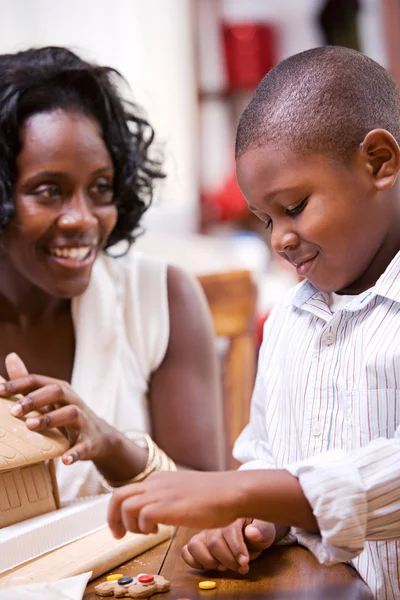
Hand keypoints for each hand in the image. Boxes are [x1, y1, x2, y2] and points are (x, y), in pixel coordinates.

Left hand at [0, 352, 112, 465]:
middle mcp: (73, 401)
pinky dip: (75, 452)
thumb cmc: (67, 415)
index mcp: (60, 390)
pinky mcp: (90, 441)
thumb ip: (28, 382)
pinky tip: (65, 459)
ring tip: (31, 426)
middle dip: (35, 399)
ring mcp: (83, 420)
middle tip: (13, 411)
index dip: (18, 385)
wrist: (99, 437)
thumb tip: (10, 356)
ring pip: (70, 413)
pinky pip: (84, 445)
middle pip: (57, 392)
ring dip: (50, 419)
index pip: (38, 381)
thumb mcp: (49, 399)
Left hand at [108, 471, 242, 537]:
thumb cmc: (212, 496)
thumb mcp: (182, 490)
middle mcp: (155, 483)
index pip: (125, 491)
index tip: (123, 527)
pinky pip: (142, 516)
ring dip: (130, 525)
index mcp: (158, 478)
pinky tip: (158, 531)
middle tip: (119, 536)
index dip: (118, 511)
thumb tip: (155, 511)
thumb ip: (166, 495)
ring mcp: (161, 493)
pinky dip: (144, 528)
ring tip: (146, 533)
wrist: (230, 492)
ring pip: (126, 506)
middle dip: (112, 519)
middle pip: (117, 496)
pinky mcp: (168, 506)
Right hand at [182, 519, 275, 574]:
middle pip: (213, 543)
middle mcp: (214, 523)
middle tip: (241, 567)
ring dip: (209, 560)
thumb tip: (252, 533)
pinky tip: (210, 566)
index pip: (229, 532)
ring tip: (223, 566)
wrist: (253, 529)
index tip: (245, 562)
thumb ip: (261, 531)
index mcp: (231, 515)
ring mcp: (204, 533)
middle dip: (227, 560)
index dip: (236, 550)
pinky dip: (194, 561)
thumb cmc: (258, 529)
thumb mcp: (266, 529)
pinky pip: (186, 551)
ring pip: (194, 545)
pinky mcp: (199, 543)